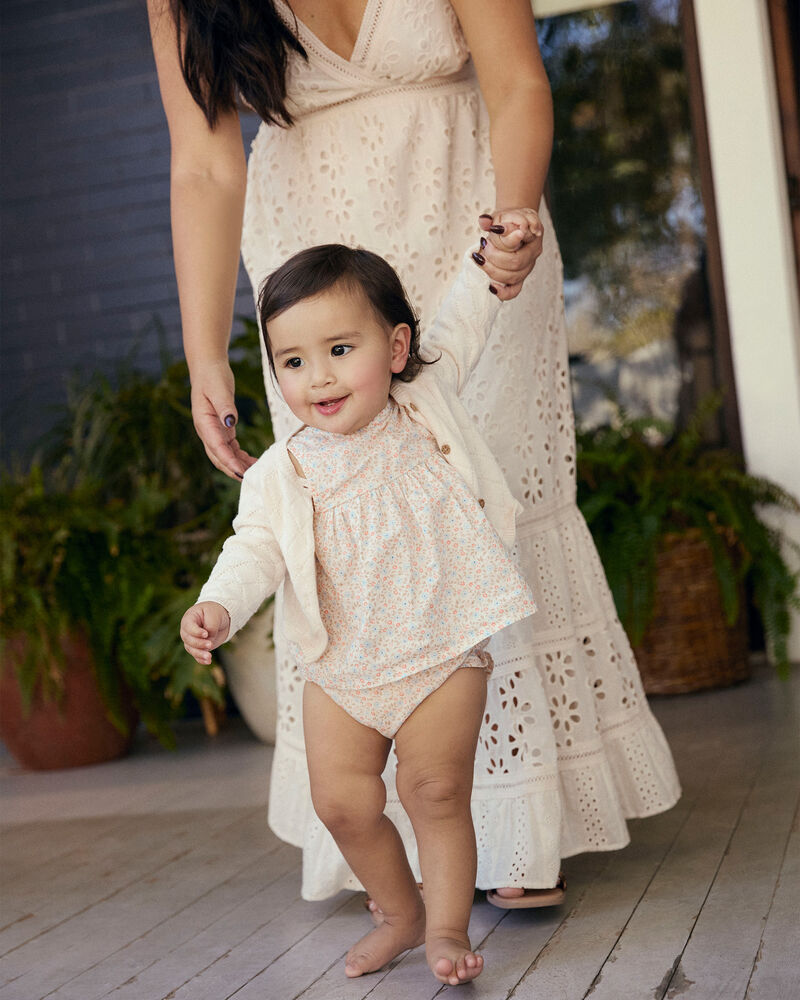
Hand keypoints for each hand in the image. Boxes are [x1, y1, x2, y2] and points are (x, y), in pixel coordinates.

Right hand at [181, 602, 230, 663]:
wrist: (220, 618)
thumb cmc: (215, 612)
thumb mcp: (214, 615)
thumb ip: (210, 627)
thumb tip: (208, 641)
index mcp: (189, 618)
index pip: (188, 627)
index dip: (196, 632)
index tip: (206, 634)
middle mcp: (187, 631)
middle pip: (188, 640)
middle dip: (199, 644)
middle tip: (210, 644)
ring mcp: (192, 640)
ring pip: (192, 649)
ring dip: (200, 654)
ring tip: (209, 657)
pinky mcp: (198, 648)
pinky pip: (197, 656)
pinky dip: (201, 660)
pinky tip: (208, 662)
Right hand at [190, 360, 255, 479]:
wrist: (208, 368)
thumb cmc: (213, 376)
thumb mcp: (219, 389)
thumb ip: (225, 406)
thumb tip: (230, 422)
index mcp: (204, 423)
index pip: (217, 448)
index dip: (229, 462)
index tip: (242, 473)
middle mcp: (207, 431)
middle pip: (219, 457)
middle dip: (233, 470)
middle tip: (251, 480)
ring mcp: (214, 431)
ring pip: (225, 455)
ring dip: (238, 465)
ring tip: (256, 472)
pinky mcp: (222, 429)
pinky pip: (230, 448)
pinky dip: (240, 457)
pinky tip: (253, 461)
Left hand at [474, 208, 543, 300]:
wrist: (511, 227)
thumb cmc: (506, 221)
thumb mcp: (499, 216)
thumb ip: (490, 220)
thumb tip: (484, 221)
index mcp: (533, 233)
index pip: (522, 238)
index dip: (508, 239)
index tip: (493, 231)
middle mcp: (533, 252)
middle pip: (516, 262)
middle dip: (495, 256)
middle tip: (483, 245)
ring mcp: (528, 267)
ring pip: (514, 277)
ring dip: (493, 270)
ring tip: (480, 259)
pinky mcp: (520, 278)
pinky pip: (514, 291)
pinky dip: (503, 292)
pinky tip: (491, 287)